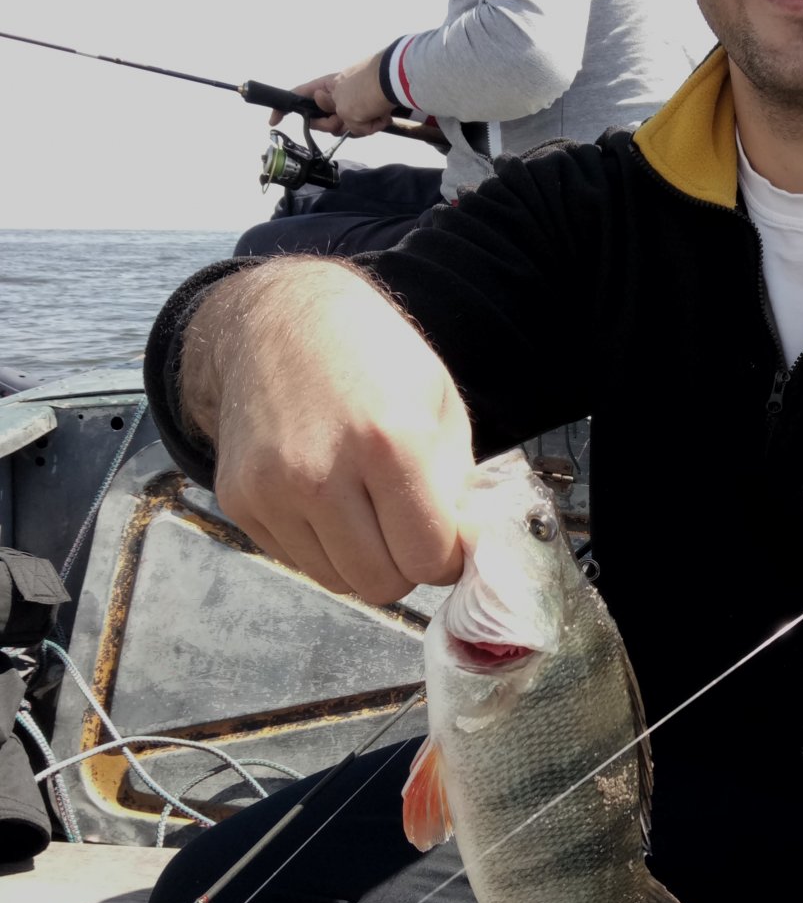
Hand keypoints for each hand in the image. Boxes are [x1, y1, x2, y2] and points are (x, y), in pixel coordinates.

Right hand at [182, 261, 471, 602]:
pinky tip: (327, 496)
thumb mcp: (440, 404)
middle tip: (409, 528)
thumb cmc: (374, 358)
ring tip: (369, 508)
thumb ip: (458, 487)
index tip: (448, 536)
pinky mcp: (238, 500)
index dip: (448, 556)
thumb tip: (464, 553)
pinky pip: (297, 560)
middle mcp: (321, 474)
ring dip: (363, 560)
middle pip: (381, 583)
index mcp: (388, 443)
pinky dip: (322, 546)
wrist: (279, 320)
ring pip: (338, 582)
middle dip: (406, 565)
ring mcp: (271, 491)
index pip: (428, 558)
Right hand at [269, 55, 392, 136]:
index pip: (297, 97)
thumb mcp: (342, 109)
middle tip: (342, 122)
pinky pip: (366, 123)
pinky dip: (374, 123)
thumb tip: (344, 122)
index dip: (283, 109)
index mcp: (324, 87)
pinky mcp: (372, 106)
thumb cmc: (365, 90)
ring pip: (348, 125)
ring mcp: (355, 100)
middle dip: (334, 126)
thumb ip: (337, 121)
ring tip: (372, 117)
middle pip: (324, 120)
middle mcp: (337, 93)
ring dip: (359, 127)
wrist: (397, 82)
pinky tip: (383, 117)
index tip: (273, 122)